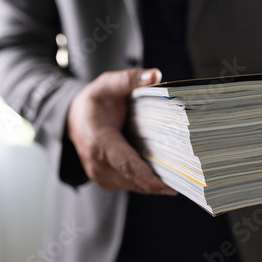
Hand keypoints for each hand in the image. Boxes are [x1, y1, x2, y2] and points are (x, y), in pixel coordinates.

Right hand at [67, 68, 177, 194]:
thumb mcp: (108, 84)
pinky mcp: (107, 181)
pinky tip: (163, 173)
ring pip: (134, 186)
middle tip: (189, 180)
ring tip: (181, 177)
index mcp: (99, 140)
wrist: (72, 119)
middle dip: (161, 182)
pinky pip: (131, 185)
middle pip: (134, 179)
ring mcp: (101, 175)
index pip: (125, 163)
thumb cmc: (93, 101)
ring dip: (156, 183)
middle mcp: (98, 163)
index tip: (168, 186)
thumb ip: (130, 79)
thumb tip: (155, 75)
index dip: (147, 177)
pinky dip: (147, 181)